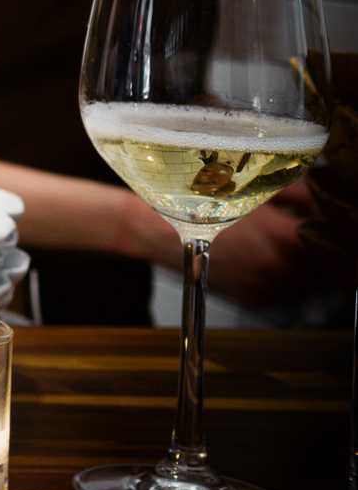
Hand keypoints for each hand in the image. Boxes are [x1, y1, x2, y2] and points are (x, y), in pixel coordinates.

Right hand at [201, 199, 319, 309]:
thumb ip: (297, 193)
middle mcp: (278, 270)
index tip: (324, 211)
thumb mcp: (255, 190)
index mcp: (283, 239)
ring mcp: (267, 288)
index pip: (327, 233)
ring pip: (305, 275)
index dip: (326, 219)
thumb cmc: (202, 206)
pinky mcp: (255, 299)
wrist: (162, 233)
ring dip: (300, 258)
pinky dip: (281, 270)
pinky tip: (264, 252)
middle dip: (316, 240)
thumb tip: (320, 192)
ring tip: (282, 238)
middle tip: (306, 223)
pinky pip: (283, 285)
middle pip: (321, 258)